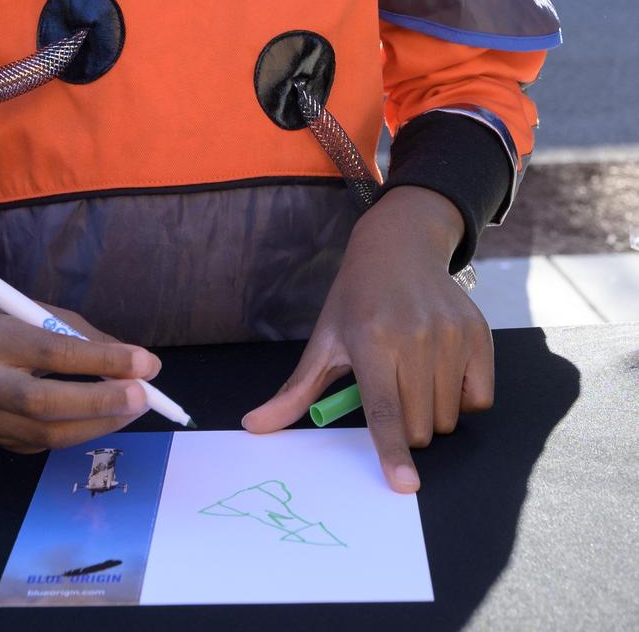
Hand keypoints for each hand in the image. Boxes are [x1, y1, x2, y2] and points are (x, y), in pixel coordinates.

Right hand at [0, 277, 160, 452]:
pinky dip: (83, 431)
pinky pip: (47, 443)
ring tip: (134, 408)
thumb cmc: (18, 324)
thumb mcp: (49, 316)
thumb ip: (91, 341)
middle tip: (143, 397)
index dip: (102, 360)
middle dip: (101, 403)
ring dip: (100, 423)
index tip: (145, 363)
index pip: (53, 353)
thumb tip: (144, 367)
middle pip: (45, 403)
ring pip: (50, 433)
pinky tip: (105, 418)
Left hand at [242, 187, 493, 492]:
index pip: (383, 410)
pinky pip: (479, 399)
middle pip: (419, 426)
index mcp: (371, 341)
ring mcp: (450, 335)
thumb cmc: (356, 300)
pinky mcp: (478, 334)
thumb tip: (253, 426)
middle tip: (390, 390)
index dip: (393, 451)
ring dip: (430, 413)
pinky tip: (440, 369)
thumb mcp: (324, 340)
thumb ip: (295, 391)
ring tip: (412, 373)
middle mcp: (414, 337)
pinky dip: (461, 398)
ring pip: (448, 418)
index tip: (404, 485)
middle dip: (403, 427)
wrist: (399, 248)